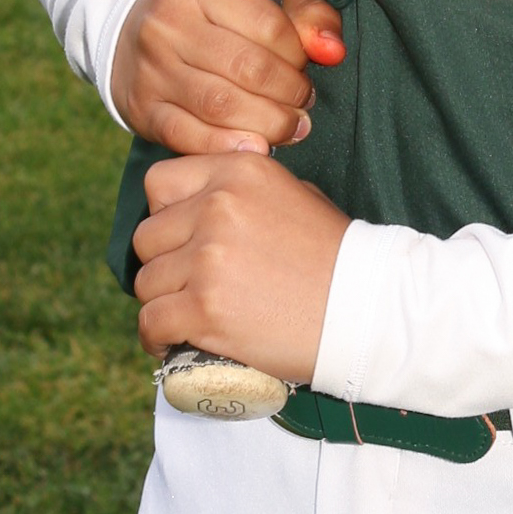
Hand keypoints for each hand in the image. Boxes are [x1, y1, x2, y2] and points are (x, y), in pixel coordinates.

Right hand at [111, 0, 344, 154]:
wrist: (129, 26)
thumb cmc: (207, 11)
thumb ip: (305, 16)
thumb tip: (333, 50)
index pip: (267, 24)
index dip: (298, 53)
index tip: (305, 64)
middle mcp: (165, 24)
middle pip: (247, 69)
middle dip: (289, 93)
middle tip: (304, 102)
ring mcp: (150, 69)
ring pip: (222, 107)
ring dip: (269, 124)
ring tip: (290, 126)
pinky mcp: (142, 109)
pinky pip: (190, 137)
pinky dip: (230, 147)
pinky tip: (256, 146)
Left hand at [133, 151, 350, 385]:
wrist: (366, 308)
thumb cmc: (337, 256)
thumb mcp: (295, 195)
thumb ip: (244, 191)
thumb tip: (203, 201)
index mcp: (238, 172)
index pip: (160, 183)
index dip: (165, 215)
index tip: (180, 240)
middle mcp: (217, 207)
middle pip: (147, 237)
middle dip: (162, 263)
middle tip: (186, 285)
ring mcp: (208, 258)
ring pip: (146, 282)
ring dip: (162, 302)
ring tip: (186, 316)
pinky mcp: (204, 308)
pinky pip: (151, 321)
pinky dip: (156, 336)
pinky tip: (170, 341)